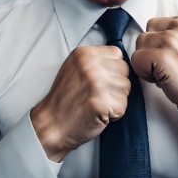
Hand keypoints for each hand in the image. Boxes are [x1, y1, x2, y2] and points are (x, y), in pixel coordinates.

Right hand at [30, 46, 129, 161]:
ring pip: (126, 87)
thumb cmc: (64, 99)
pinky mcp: (102, 102)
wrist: (51, 124)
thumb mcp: (74, 67)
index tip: (102, 80)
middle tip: (100, 95)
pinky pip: (123, 105)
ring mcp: (97, 83)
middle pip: (124, 69)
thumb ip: (95, 60)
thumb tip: (118, 61)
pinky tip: (100, 114)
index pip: (117, 53)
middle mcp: (90, 64)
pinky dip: (115, 114)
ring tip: (99, 104)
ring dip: (117, 99)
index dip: (113, 69)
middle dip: (117, 84)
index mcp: (84, 53)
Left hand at [133, 16, 177, 109]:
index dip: (154, 44)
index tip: (169, 57)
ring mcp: (169, 40)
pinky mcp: (160, 56)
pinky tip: (160, 79)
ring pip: (137, 49)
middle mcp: (176, 27)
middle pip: (142, 36)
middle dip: (148, 53)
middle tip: (166, 67)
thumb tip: (144, 37)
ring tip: (163, 72)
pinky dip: (143, 74)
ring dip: (145, 64)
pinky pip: (136, 61)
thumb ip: (166, 35)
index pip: (151, 26)